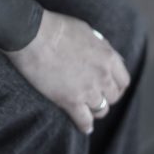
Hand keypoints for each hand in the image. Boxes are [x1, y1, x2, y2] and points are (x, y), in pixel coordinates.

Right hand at [1, 9, 130, 133]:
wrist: (31, 35)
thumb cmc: (53, 27)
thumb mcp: (84, 30)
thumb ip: (97, 45)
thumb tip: (101, 52)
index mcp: (108, 57)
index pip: (122, 79)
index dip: (115, 85)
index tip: (107, 87)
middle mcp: (102, 75)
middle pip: (113, 96)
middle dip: (105, 97)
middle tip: (94, 97)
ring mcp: (87, 90)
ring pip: (101, 109)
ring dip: (95, 110)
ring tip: (87, 111)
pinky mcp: (70, 100)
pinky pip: (84, 120)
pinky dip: (84, 125)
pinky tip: (83, 126)